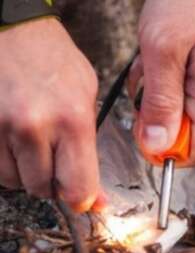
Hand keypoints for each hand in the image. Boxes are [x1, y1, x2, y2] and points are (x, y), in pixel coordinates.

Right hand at [0, 18, 104, 211]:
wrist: (14, 32)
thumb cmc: (55, 61)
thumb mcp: (87, 97)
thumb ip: (91, 147)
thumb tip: (96, 195)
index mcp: (72, 120)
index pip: (77, 186)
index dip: (82, 199)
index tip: (84, 199)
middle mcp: (34, 127)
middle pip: (43, 189)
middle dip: (53, 181)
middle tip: (58, 159)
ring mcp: (1, 128)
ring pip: (16, 181)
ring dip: (28, 171)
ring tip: (36, 141)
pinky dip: (8, 162)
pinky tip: (16, 140)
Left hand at [128, 0, 194, 166]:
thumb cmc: (187, 6)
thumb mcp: (165, 53)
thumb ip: (162, 102)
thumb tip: (158, 146)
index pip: (193, 151)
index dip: (164, 150)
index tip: (143, 129)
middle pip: (175, 134)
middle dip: (151, 115)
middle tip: (147, 85)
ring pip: (164, 114)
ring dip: (147, 95)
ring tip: (150, 65)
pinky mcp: (185, 80)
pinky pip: (162, 95)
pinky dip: (149, 81)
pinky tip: (151, 61)